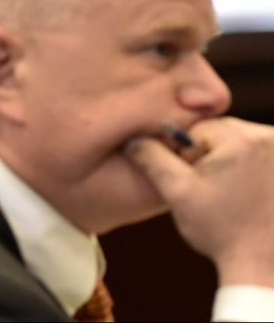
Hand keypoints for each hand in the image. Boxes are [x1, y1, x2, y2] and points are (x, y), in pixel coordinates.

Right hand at [124, 117, 273, 285]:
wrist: (263, 264)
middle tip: (209, 189)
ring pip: (237, 141)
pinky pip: (256, 153)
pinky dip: (245, 168)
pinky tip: (244, 193)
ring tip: (227, 193)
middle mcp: (270, 137)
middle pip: (220, 131)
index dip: (185, 154)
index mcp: (242, 138)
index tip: (194, 181)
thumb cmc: (221, 231)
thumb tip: (132, 139)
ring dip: (226, 161)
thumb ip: (151, 159)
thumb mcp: (176, 192)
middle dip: (207, 155)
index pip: (196, 127)